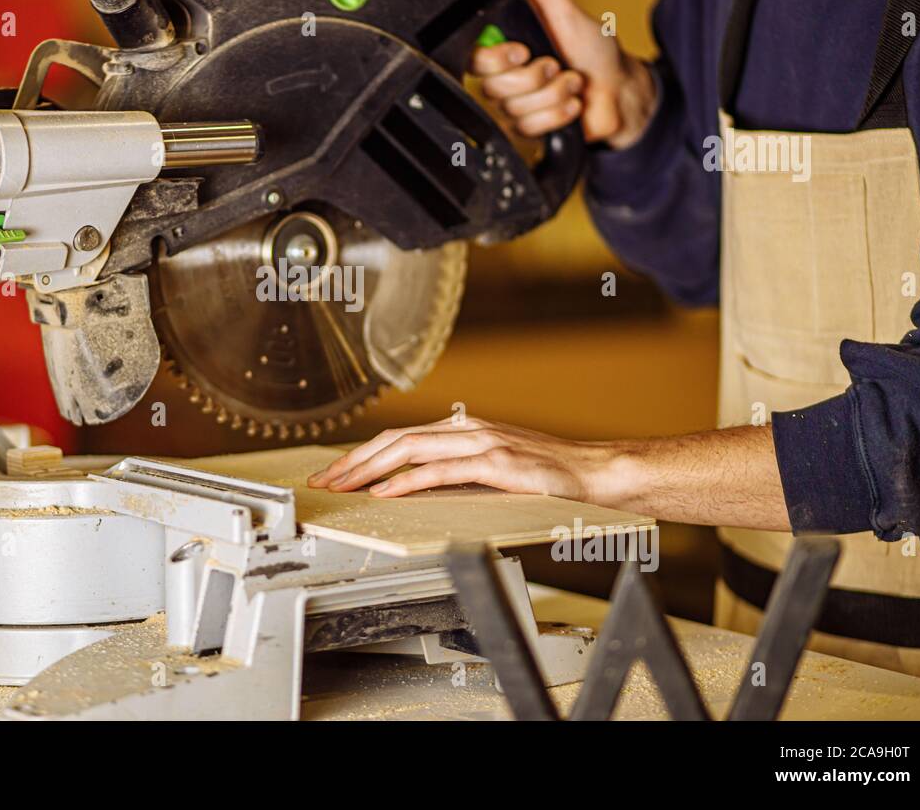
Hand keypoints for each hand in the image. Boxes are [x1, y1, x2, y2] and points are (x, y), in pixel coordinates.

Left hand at [306, 416, 616, 500]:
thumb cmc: (547, 475)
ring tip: (344, 485)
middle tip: (324, 480)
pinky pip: (442, 471)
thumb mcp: (492, 467)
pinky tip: (387, 492)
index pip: (398, 438)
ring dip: (371, 469)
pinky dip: (410, 480)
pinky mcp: (496, 462)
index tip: (335, 472)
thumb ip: (456, 470)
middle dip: (354, 460)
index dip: (362, 454)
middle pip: (395, 440)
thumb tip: (413, 487)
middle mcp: (466, 429)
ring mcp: (481, 442)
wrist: (594, 474)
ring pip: (410, 450)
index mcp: (462, 429)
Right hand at [473, 0, 655, 148]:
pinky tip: (573, 104)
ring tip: (573, 83)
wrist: (619, 91)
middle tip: (557, 64)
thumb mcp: (567, 12)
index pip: (474, 57)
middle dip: (533, 78)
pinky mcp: (529, 127)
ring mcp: (516, 104)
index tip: (521, 51)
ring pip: (514, 109)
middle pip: (491, 87)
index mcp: (508, 46)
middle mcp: (507, 76)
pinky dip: (558, 114)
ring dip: (553, 94)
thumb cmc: (594, 50)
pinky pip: (529, 128)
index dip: (494, 58)